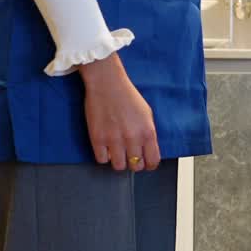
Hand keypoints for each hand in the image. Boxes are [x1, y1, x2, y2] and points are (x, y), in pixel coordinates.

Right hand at [79, 53, 159, 171]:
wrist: (108, 84)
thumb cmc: (128, 97)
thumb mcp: (147, 115)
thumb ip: (148, 134)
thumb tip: (148, 151)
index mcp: (147, 132)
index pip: (153, 161)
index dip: (150, 165)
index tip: (146, 164)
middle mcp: (132, 138)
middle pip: (136, 166)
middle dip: (134, 163)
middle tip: (130, 157)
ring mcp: (114, 139)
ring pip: (119, 166)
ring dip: (119, 161)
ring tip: (117, 152)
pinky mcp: (97, 138)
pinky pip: (102, 160)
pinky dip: (104, 156)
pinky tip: (106, 147)